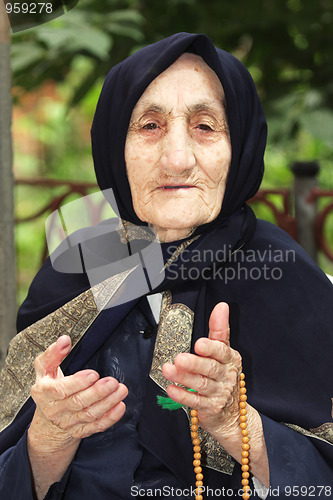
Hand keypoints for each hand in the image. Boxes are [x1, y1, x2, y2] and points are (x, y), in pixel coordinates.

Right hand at [30, 335, 127, 443]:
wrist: (48, 418)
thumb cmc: (48, 386)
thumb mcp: (44, 368)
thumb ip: (53, 353)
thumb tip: (64, 340)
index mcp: (44, 393)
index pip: (61, 390)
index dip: (78, 383)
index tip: (93, 374)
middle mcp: (55, 410)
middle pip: (78, 403)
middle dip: (97, 392)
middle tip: (112, 382)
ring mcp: (68, 422)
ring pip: (89, 415)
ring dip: (108, 403)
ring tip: (121, 390)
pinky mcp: (80, 431)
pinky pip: (96, 427)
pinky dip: (110, 418)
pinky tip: (120, 407)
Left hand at [162, 302, 241, 436]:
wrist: (231, 412)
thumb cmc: (223, 375)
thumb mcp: (224, 351)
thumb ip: (220, 330)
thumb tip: (222, 306)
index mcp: (230, 359)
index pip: (222, 352)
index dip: (211, 348)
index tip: (199, 344)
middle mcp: (226, 376)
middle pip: (210, 369)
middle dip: (194, 364)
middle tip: (179, 358)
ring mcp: (219, 393)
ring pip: (201, 384)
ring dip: (183, 377)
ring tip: (167, 369)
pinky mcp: (210, 408)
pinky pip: (195, 401)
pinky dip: (182, 396)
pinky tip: (170, 388)